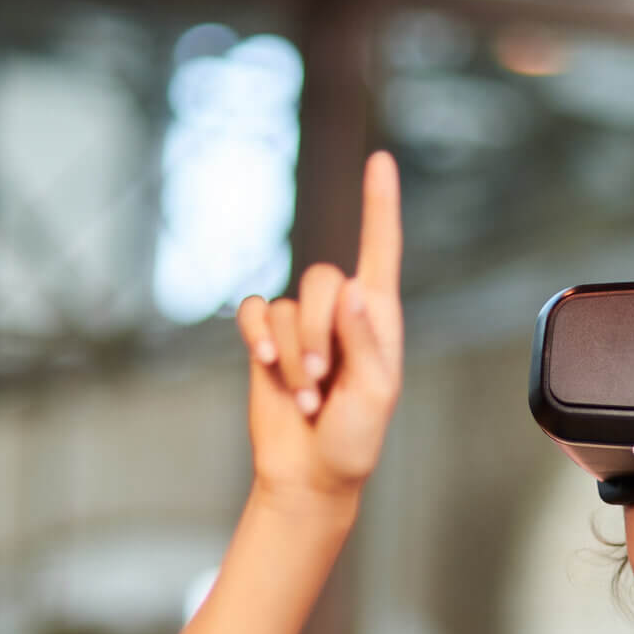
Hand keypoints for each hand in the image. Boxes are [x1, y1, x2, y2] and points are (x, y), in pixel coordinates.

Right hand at [235, 152, 403, 503]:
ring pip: (286, 306)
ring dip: (291, 353)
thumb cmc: (353, 439)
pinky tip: (265, 363)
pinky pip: (253, 312)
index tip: (380, 161)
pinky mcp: (265, 340)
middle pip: (322, 280)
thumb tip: (353, 289)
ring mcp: (300, 324)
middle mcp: (341, 312)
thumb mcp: (373, 394)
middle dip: (318, 332)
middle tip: (321, 381)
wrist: (309, 473)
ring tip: (304, 395)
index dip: (379, 205)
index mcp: (378, 317)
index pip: (380, 250)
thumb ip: (364, 342)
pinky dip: (257, 336)